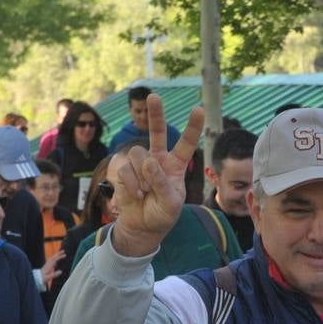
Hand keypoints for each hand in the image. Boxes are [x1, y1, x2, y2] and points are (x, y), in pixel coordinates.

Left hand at [41, 249, 64, 289]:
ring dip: (56, 255)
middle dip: (58, 253)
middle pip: (53, 257)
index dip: (60, 257)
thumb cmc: (42, 278)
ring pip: (52, 258)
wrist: (37, 278)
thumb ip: (54, 274)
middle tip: (63, 251)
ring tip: (60, 253)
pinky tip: (56, 259)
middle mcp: (48, 264)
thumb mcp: (48, 277)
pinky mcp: (47, 266)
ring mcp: (47, 264)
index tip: (64, 255)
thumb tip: (60, 271)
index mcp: (49, 266)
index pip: (55, 259)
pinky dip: (54, 258)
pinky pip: (51, 260)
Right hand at [109, 97, 204, 257]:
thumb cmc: (162, 214)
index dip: (192, 127)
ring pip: (139, 154)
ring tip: (146, 192)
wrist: (142, 227)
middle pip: (156, 132)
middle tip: (154, 97)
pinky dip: (132, 184)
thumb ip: (162, 183)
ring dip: (142, 176)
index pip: (186, 144)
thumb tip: (148, 161)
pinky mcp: (124, 169)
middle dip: (156, 114)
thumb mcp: (171, 203)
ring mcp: (140, 163)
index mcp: (176, 165)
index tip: (198, 109)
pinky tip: (136, 195)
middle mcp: (158, 159)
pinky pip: (126, 169)